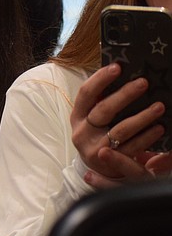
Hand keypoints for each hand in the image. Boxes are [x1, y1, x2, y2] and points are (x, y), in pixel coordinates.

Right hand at [70, 62, 166, 185]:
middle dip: (124, 95)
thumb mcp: (91, 118)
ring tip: (159, 106)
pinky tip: (159, 128)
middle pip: (103, 110)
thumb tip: (121, 75)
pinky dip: (147, 137)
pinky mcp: (110, 163)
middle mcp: (82, 132)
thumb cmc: (98, 134)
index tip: (117, 67)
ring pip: (120, 130)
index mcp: (77, 116)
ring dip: (142, 117)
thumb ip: (100, 101)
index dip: (100, 79)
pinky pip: (132, 147)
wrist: (97, 168)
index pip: (86, 93)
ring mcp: (95, 148)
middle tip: (144, 83)